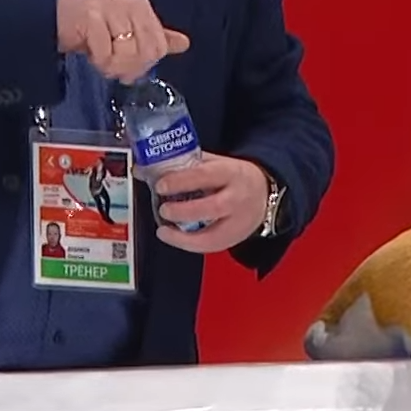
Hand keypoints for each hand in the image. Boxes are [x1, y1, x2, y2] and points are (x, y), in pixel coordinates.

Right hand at [57, 0, 190, 83]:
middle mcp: (131, 5)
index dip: (143, 65)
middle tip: (111, 63)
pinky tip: (89, 51)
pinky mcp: (91, 17)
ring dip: (110, 65)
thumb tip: (185, 44)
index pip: (159, 48)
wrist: (57, 21)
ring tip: (99, 55)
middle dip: (127, 67)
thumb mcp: (129, 33)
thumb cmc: (94, 29)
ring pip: (126, 54)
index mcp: (142, 8)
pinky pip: (104, 53)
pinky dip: (96, 60)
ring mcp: (111, 9)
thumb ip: (156, 39)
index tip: (128, 66)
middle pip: (146, 52)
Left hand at [154, 154, 269, 252]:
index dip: (182, 181)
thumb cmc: (235, 177)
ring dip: (183, 236)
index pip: (206, 175)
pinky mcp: (233, 239)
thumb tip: (146, 169)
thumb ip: (185, 165)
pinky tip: (175, 238)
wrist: (264, 194)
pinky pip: (210, 246)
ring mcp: (238, 222)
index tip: (161, 185)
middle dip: (183, 211)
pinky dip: (189, 244)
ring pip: (212, 235)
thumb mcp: (216, 163)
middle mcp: (237, 198)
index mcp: (232, 173)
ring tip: (165, 231)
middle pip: (212, 207)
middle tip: (164, 209)